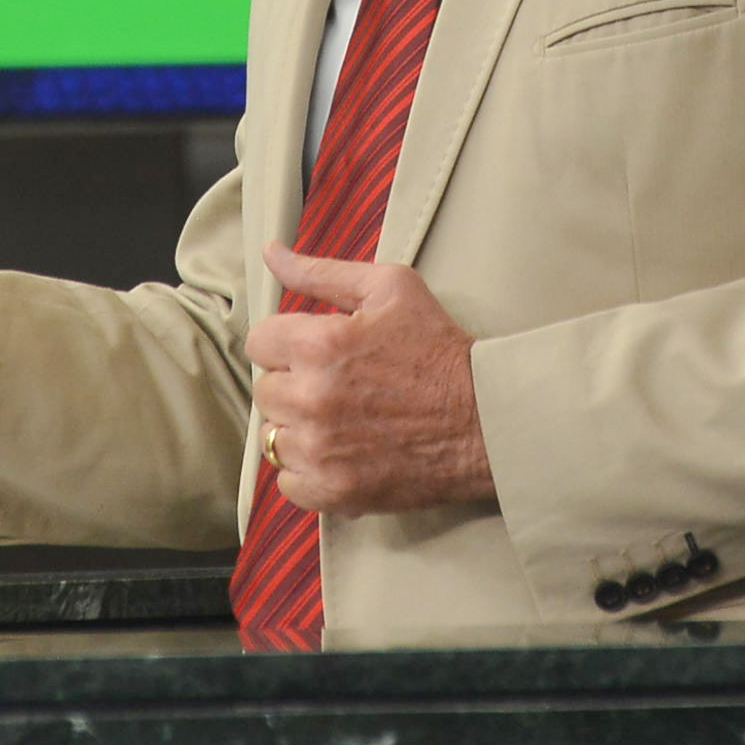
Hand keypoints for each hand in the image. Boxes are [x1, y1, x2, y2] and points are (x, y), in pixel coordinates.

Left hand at [246, 247, 493, 515]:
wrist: (485, 420)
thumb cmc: (438, 348)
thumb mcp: (390, 288)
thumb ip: (321, 272)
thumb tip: (271, 253)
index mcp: (319, 344)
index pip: (260, 342)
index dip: (289, 342)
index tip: (318, 351)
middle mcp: (311, 399)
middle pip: (266, 390)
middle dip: (295, 384)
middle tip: (339, 385)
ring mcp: (320, 450)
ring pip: (275, 437)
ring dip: (301, 428)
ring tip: (343, 420)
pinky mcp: (333, 491)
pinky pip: (289, 482)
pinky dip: (310, 471)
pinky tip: (342, 453)